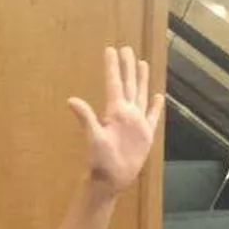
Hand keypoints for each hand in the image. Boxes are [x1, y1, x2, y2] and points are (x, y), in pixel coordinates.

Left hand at [69, 46, 165, 195]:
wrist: (111, 179)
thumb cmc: (100, 161)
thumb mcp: (94, 137)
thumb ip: (86, 117)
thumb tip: (70, 100)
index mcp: (115, 111)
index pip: (114, 83)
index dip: (113, 67)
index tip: (110, 49)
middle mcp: (126, 113)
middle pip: (128, 84)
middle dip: (127, 67)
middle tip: (127, 49)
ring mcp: (136, 122)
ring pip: (140, 94)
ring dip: (141, 79)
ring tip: (142, 63)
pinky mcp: (145, 134)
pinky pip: (152, 116)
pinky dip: (155, 106)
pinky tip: (158, 96)